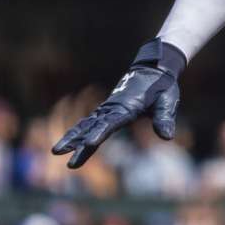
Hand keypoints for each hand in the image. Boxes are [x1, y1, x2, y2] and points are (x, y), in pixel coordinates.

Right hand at [51, 39, 185, 168]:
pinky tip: (69, 141)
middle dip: (78, 142)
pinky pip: (90, 121)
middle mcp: (114, 107)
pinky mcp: (108, 109)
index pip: (112, 122)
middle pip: (93, 126)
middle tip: (62, 156)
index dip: (100, 133)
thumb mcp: (168, 101)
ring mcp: (109, 108)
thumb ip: (164, 118)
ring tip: (56, 151)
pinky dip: (79, 130)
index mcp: (128, 106)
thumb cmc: (162, 86)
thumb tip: (167, 137)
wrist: (154, 68)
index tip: (89, 144)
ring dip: (72, 137)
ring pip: (87, 124)